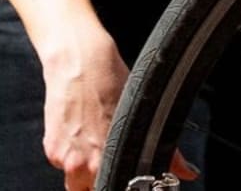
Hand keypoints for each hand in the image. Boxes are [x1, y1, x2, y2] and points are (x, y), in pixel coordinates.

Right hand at [36, 24, 200, 189]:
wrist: (79, 62)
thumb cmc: (111, 83)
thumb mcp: (144, 116)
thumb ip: (166, 152)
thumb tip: (188, 173)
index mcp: (110, 159)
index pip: (112, 189)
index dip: (119, 185)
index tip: (124, 178)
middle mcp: (84, 165)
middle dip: (101, 181)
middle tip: (110, 161)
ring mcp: (64, 158)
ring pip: (76, 182)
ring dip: (85, 173)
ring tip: (96, 144)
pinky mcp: (51, 149)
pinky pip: (62, 164)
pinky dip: (71, 155)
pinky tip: (81, 132)